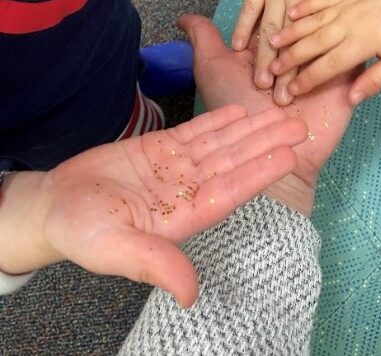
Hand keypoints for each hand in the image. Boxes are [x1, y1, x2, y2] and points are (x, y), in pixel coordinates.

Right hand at [0, 107, 305, 305]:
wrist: (55, 205)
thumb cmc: (80, 231)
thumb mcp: (112, 249)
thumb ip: (151, 263)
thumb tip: (190, 294)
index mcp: (183, 216)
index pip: (230, 191)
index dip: (259, 172)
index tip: (288, 156)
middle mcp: (187, 190)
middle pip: (234, 162)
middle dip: (266, 143)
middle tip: (300, 125)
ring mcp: (175, 167)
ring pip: (220, 144)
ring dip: (249, 128)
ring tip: (278, 112)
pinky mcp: (159, 149)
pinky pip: (194, 131)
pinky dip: (216, 121)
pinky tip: (238, 110)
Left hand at [179, 14, 356, 216]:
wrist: (270, 154)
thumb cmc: (236, 110)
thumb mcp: (213, 69)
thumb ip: (204, 40)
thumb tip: (184, 17)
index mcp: (269, 48)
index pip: (280, 16)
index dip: (280, 3)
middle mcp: (296, 56)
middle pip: (308, 23)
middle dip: (307, 17)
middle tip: (306, 6)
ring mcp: (322, 68)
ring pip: (331, 35)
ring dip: (326, 30)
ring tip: (326, 22)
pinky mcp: (345, 82)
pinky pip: (356, 58)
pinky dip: (353, 45)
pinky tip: (354, 30)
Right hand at [232, 0, 374, 106]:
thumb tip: (369, 14)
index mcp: (332, 5)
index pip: (323, 49)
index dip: (310, 76)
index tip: (300, 95)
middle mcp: (304, 1)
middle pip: (296, 45)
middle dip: (285, 73)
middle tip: (275, 99)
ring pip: (272, 30)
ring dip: (264, 56)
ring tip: (258, 79)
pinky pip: (251, 8)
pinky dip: (245, 26)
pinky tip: (238, 45)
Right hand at [270, 0, 380, 103]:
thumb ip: (376, 80)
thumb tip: (351, 99)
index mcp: (362, 43)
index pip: (328, 66)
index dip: (307, 79)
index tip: (291, 90)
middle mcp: (349, 23)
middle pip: (313, 43)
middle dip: (291, 58)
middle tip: (271, 69)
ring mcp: (347, 5)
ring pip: (312, 21)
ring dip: (291, 33)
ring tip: (271, 42)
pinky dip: (306, 6)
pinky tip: (291, 13)